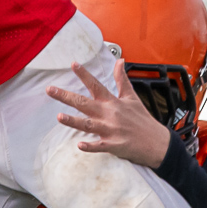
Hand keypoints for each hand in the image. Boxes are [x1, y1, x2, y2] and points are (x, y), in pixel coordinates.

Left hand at [47, 62, 171, 166]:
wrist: (156, 142)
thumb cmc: (142, 120)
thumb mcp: (132, 97)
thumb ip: (122, 80)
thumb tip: (120, 61)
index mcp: (113, 102)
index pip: (96, 85)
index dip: (84, 74)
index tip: (73, 64)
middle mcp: (109, 114)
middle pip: (84, 103)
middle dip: (66, 96)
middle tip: (50, 90)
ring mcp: (111, 130)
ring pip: (88, 124)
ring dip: (73, 121)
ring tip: (59, 117)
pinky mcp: (114, 145)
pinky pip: (99, 146)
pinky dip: (90, 146)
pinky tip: (79, 145)